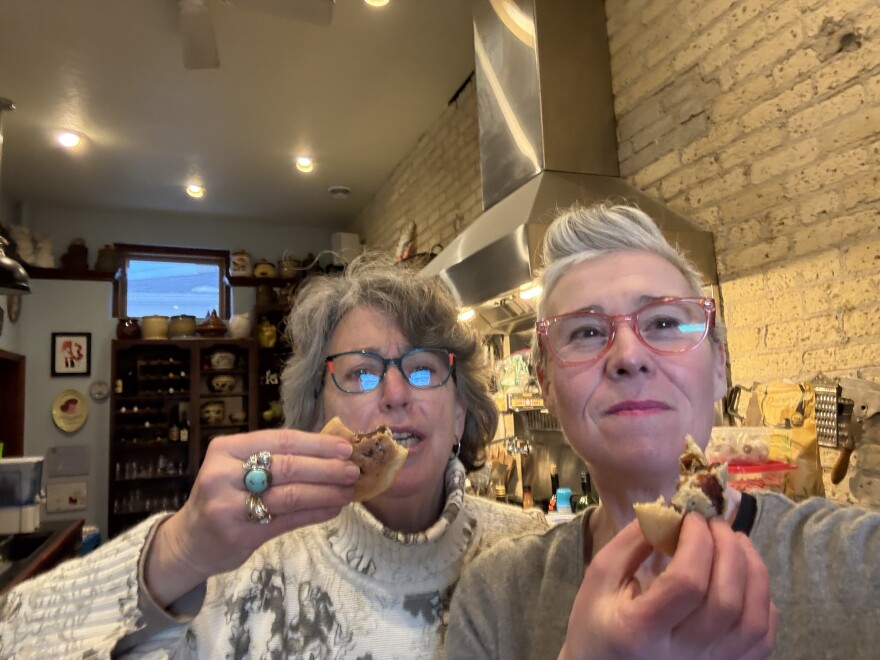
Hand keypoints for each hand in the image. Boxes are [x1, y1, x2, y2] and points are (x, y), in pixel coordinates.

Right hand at [145, 427, 359, 605]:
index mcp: (226, 448)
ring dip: (326, 493)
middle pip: (288, 467)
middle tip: (353, 471)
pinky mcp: (239, 534)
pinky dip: (314, 514)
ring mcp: (228, 506)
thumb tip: (331, 450)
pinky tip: (333, 510)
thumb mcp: (238, 467)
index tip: (345, 447)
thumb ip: (276, 457)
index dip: (317, 443)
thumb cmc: (224, 496)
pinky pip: (287, 521)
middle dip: (327, 468)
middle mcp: (223, 474)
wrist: (190, 540)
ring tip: (348, 492)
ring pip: (290, 496)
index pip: (280, 440)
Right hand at [559, 513, 776, 659]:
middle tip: (715, 523)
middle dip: (728, 549)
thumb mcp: (600, 577)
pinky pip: (762, 639)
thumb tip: (672, 513)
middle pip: (726, 600)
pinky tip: (746, 578)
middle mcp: (681, 656)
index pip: (686, 583)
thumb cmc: (597, 621)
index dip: (697, 542)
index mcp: (640, 631)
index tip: (691, 517)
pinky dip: (763, 601)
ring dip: (753, 571)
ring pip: (752, 620)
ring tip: (737, 542)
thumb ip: (632, 543)